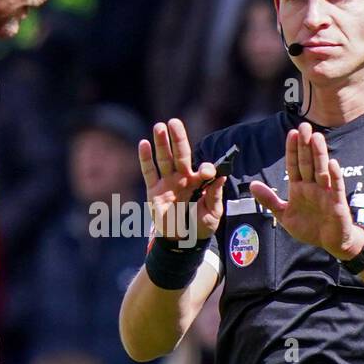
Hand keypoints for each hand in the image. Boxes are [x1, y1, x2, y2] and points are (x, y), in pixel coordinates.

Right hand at [139, 118, 224, 244]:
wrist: (182, 242)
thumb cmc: (200, 226)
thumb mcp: (212, 214)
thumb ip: (215, 196)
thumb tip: (220, 176)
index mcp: (200, 182)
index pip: (203, 169)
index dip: (206, 169)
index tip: (208, 172)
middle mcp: (183, 178)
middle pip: (180, 155)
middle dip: (178, 138)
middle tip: (174, 122)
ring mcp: (167, 183)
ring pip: (164, 159)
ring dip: (161, 143)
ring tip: (159, 127)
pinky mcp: (154, 191)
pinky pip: (149, 172)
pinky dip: (145, 158)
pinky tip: (144, 144)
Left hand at [248, 122, 363, 260]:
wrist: (329, 242)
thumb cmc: (309, 227)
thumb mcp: (283, 214)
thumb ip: (269, 200)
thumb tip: (252, 185)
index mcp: (299, 187)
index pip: (294, 164)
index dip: (292, 150)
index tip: (291, 133)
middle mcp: (313, 186)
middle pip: (308, 162)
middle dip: (305, 145)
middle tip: (304, 126)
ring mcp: (326, 193)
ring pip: (321, 170)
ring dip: (319, 154)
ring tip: (317, 137)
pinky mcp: (337, 203)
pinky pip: (336, 188)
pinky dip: (334, 176)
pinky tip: (332, 163)